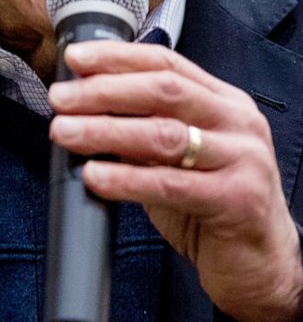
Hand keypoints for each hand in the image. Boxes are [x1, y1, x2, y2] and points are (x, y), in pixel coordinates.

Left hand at [48, 41, 302, 321]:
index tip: (75, 57)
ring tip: (63, 132)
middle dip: (103, 91)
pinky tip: (94, 176)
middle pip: (163, 91)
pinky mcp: (238, 200)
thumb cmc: (210, 203)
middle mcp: (238, 122)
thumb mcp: (176, 156)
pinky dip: (126, 179)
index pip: (166, 64)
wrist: (261, 264)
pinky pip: (171, 184)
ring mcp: (243, 159)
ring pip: (163, 135)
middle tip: (59, 98)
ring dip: (104, 130)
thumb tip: (80, 105)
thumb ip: (140, 126)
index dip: (117, 58)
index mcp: (223, 101)